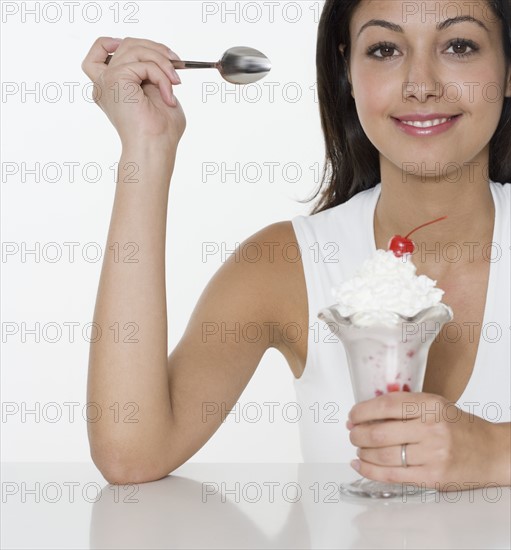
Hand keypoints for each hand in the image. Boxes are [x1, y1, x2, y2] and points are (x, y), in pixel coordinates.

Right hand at [81, 36, 185, 148]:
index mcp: (111, 88)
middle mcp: (104, 83)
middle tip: (176, 64)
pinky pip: (144, 63)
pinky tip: (168, 96)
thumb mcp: (158, 94)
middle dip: (154, 49)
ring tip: (175, 82)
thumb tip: (163, 58)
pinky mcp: (116, 79)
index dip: (119, 42)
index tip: (147, 51)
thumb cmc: (160, 132)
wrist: (155, 147)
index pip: (101, 51)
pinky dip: (162, 76)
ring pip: (134, 48)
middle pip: (125, 45)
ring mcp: (107, 80)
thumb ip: (154, 74)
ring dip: (161, 62)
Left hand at [347, 392, 498, 489]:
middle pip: (379, 433)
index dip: (362, 411)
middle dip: (358, 434)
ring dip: (363, 452)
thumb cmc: (458, 426)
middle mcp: (430, 429)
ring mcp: (432, 455)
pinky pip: (392, 476)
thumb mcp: (433, 404)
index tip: (352, 415)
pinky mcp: (432, 478)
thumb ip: (403, 405)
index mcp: (429, 406)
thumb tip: (365, 413)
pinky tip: (360, 465)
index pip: (384, 406)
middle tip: (353, 433)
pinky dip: (370, 471)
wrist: (491, 451)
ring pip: (382, 455)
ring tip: (359, 448)